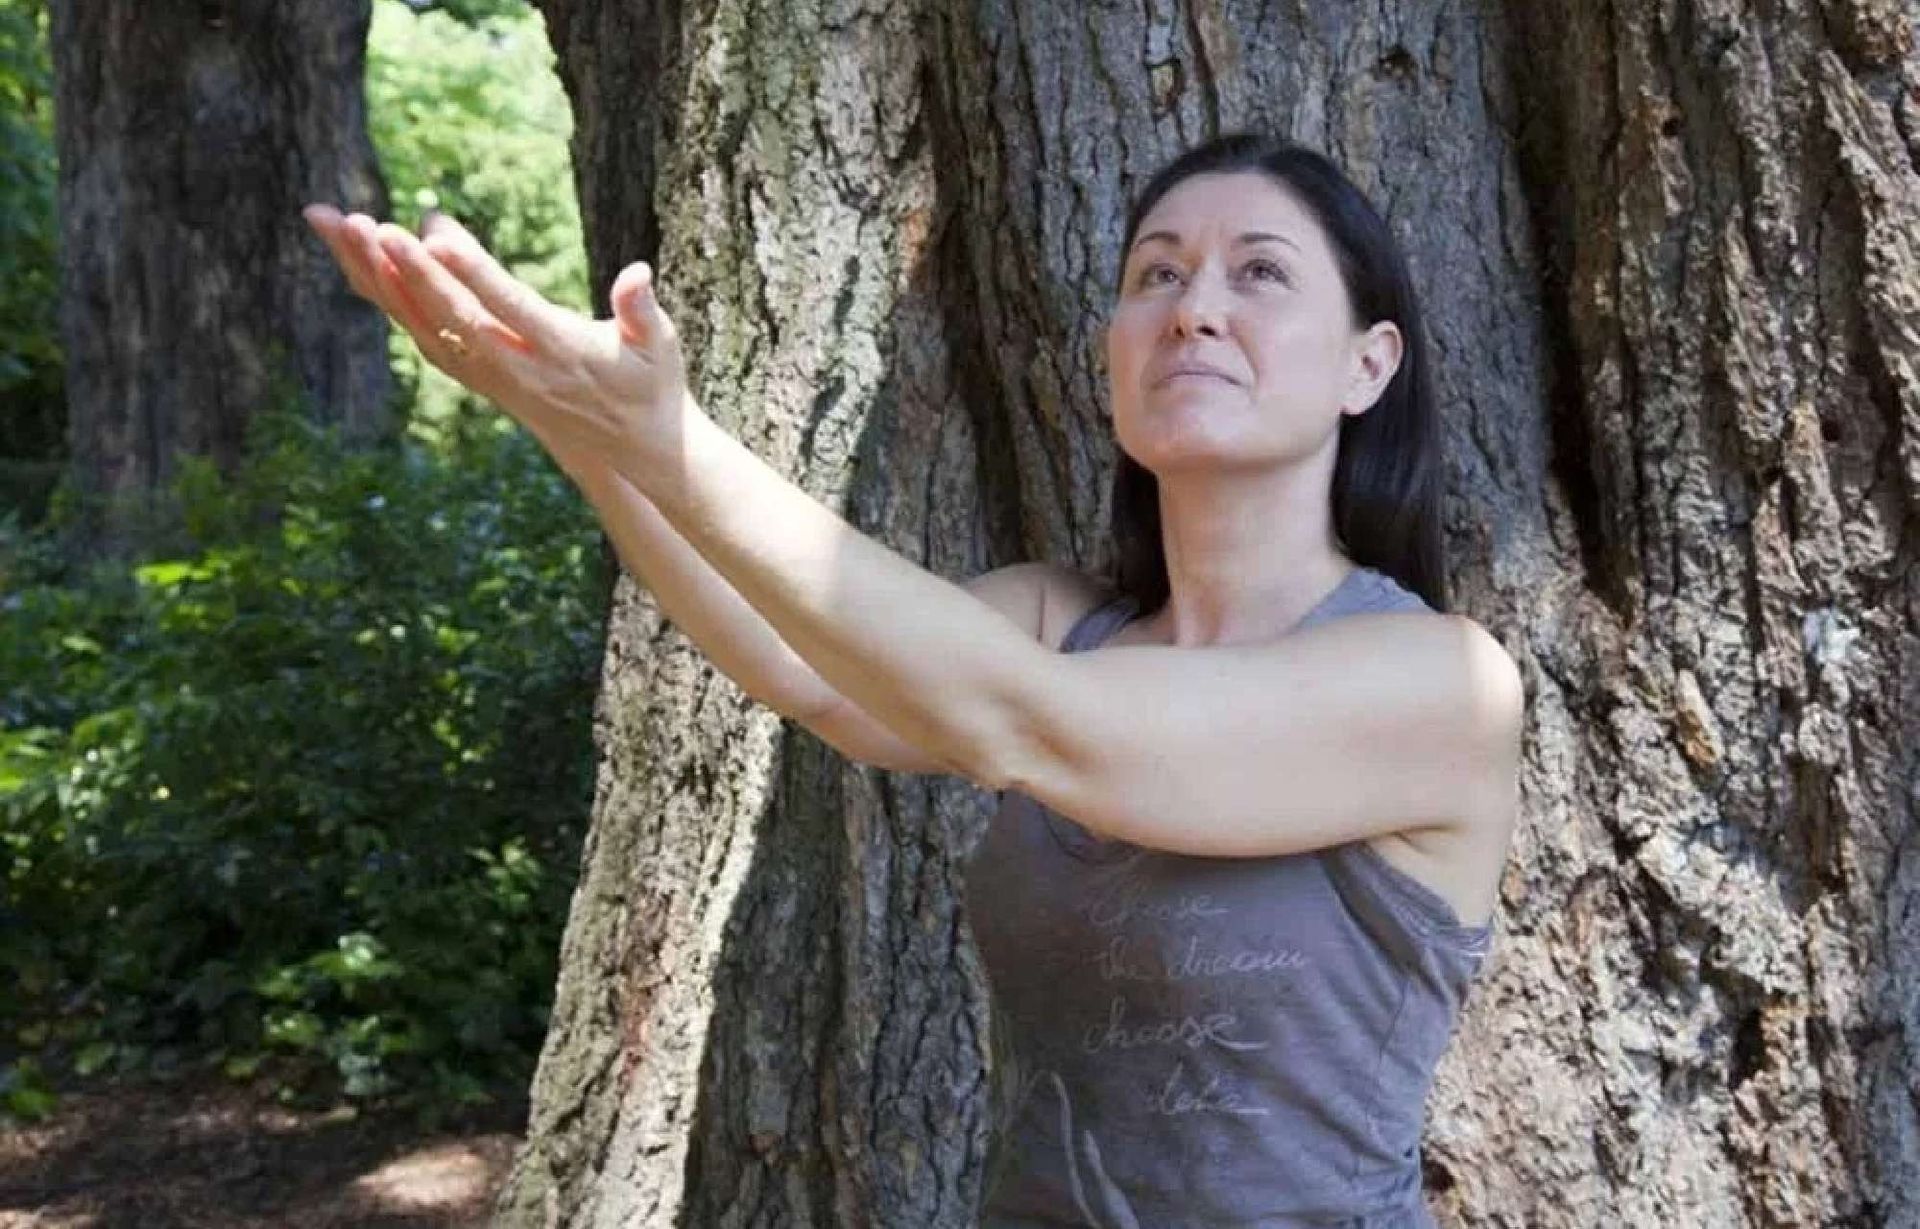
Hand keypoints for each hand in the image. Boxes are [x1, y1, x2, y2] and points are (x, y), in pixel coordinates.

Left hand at [301, 204, 686, 481]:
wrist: (637, 447)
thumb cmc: (653, 383)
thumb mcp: (659, 346)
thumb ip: (642, 309)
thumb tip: (636, 276)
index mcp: (561, 352)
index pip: (507, 308)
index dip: (469, 273)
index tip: (431, 235)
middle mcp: (517, 369)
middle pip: (452, 316)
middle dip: (408, 270)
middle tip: (368, 223)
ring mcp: (492, 376)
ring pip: (424, 326)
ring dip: (378, 278)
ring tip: (335, 226)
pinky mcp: (480, 377)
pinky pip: (423, 336)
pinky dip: (389, 299)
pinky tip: (359, 262)